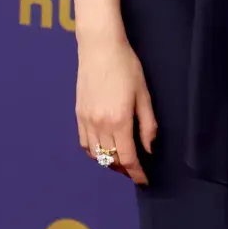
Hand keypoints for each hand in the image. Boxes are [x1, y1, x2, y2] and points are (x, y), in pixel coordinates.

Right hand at [76, 36, 156, 184]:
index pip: (128, 157)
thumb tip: (149, 148)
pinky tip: (103, 148)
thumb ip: (147, 123)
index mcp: (119, 121)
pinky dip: (94, 152)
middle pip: (111, 159)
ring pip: (96, 155)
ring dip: (109, 162)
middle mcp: (100, 125)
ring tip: (121, 161)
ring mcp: (86, 121)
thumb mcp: (144, 93)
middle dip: (124, 169)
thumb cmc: (127, 67)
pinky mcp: (78, 115)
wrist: (100, 48)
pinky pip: (85, 143)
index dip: (136, 172)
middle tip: (135, 169)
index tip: (143, 180)